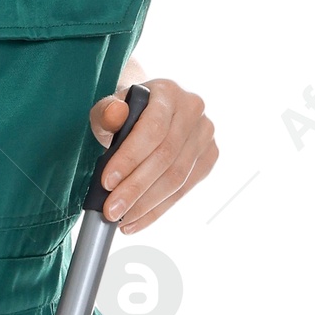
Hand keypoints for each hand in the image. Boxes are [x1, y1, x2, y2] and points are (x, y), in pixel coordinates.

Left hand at [89, 76, 216, 227]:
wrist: (147, 115)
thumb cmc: (124, 114)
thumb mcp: (107, 109)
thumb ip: (106, 113)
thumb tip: (114, 114)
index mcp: (169, 93)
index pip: (152, 129)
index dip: (130, 158)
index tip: (106, 182)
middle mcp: (193, 111)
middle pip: (166, 158)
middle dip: (135, 189)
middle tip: (110, 211)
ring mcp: (205, 136)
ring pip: (177, 178)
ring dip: (146, 205)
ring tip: (120, 219)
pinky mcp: (208, 158)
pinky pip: (183, 191)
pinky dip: (157, 210)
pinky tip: (135, 221)